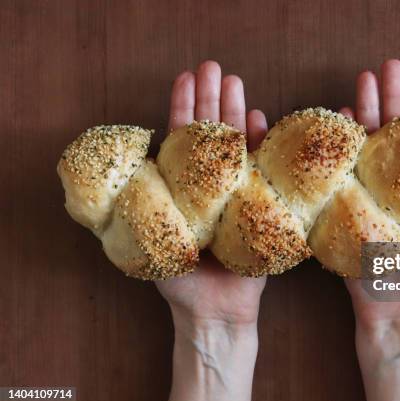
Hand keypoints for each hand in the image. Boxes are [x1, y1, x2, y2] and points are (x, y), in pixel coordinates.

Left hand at [156, 61, 267, 400]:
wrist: (215, 312)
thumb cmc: (179, 283)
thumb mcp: (149, 241)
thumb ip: (139, 208)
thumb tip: (116, 167)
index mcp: (182, 189)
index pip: (180, 140)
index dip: (182, 108)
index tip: (184, 78)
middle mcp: (209, 185)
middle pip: (209, 134)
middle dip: (209, 99)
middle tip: (213, 68)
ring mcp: (237, 192)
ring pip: (236, 145)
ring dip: (234, 112)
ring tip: (234, 82)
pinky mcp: (259, 206)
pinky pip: (263, 171)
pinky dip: (262, 145)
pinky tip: (260, 119)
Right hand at [342, 59, 399, 325]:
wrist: (396, 314)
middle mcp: (399, 184)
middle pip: (396, 131)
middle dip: (394, 96)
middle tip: (389, 65)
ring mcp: (371, 192)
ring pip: (369, 143)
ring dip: (366, 110)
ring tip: (364, 80)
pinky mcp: (347, 207)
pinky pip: (343, 170)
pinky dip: (343, 144)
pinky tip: (340, 119)